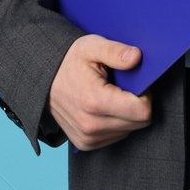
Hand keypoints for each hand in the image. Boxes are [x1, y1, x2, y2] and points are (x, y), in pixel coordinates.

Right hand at [48, 34, 152, 150]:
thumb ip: (115, 51)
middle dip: (137, 104)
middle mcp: (91, 125)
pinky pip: (116, 136)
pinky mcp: (85, 143)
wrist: (44, 78)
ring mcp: (87, 137)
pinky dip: (116, 123)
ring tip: (111, 95)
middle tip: (123, 87)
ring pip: (129, 130)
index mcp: (95, 102)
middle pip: (138, 123)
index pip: (142, 112)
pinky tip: (105, 107)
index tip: (136, 83)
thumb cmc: (69, 61)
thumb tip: (136, 57)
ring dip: (126, 114)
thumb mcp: (91, 46)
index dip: (146, 95)